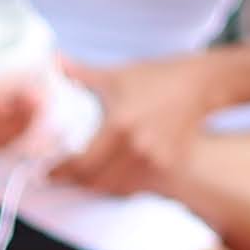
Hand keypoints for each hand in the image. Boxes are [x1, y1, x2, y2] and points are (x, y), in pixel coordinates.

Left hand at [52, 58, 210, 195]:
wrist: (200, 84)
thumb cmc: (156, 77)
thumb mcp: (115, 75)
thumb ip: (80, 73)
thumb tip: (53, 60)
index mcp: (119, 125)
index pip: (82, 165)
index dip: (61, 173)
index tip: (49, 174)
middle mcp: (138, 147)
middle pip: (97, 182)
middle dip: (77, 182)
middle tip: (64, 177)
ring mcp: (157, 160)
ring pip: (118, 189)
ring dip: (100, 186)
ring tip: (88, 177)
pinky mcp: (172, 166)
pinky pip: (140, 186)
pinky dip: (123, 185)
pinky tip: (114, 175)